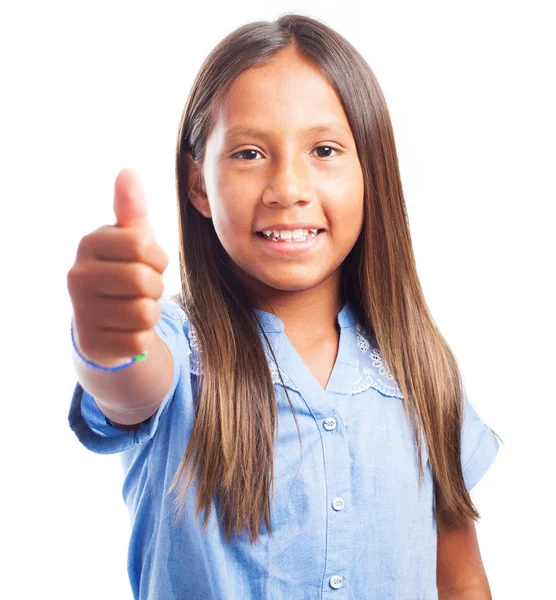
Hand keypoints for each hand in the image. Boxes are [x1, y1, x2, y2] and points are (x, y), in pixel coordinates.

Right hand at [67, 169, 168, 366]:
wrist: (106, 321)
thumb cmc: (124, 271)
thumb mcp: (130, 239)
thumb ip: (131, 208)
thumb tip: (128, 172)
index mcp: (89, 244)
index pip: (143, 246)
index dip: (157, 258)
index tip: (148, 263)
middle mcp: (77, 276)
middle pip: (145, 282)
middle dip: (156, 288)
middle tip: (143, 290)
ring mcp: (81, 312)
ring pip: (146, 313)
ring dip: (151, 313)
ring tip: (134, 308)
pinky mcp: (93, 343)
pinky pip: (140, 341)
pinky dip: (143, 337)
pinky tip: (126, 330)